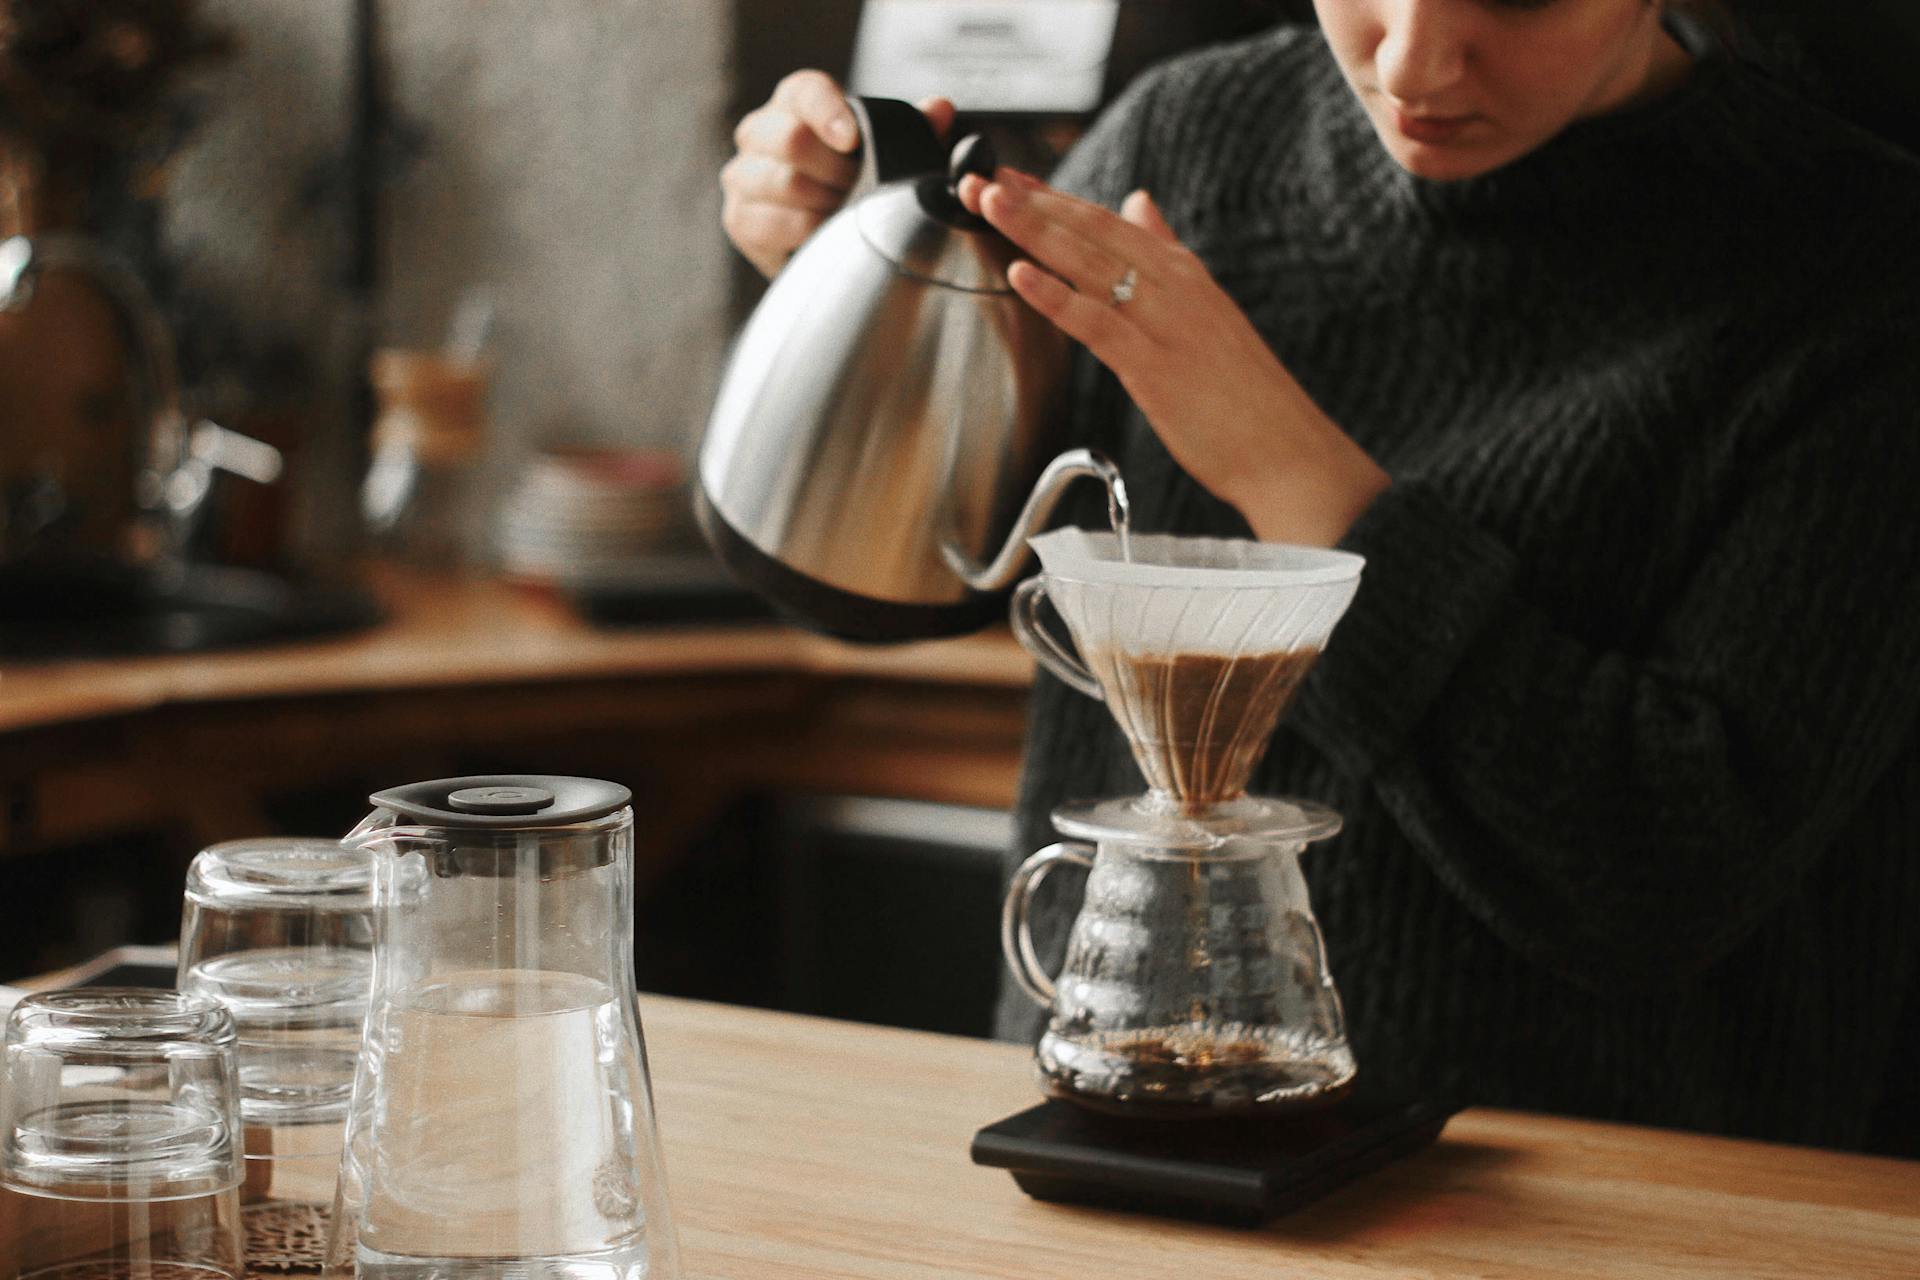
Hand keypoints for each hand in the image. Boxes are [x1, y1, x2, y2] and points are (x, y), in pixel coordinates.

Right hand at [722, 70, 955, 278]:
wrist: (830, 246)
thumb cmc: (859, 188)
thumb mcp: (892, 158)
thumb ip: (914, 131)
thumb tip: (939, 109)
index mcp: (796, 103)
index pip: (804, 91)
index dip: (829, 111)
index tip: (854, 140)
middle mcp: (759, 132)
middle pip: (790, 138)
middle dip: (837, 172)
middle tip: (862, 193)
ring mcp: (743, 176)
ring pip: (784, 183)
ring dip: (826, 205)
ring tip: (847, 216)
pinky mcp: (738, 219)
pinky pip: (770, 224)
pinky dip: (806, 232)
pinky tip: (825, 236)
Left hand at [958, 170, 1389, 546]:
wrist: (1286, 450)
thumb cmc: (1242, 393)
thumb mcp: (1205, 307)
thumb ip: (1166, 252)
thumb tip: (1138, 203)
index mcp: (1182, 271)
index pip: (1105, 221)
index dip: (1052, 197)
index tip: (1007, 176)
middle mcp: (1172, 286)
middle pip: (1090, 231)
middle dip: (1029, 203)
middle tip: (977, 179)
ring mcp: (1164, 322)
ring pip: (1088, 264)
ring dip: (1032, 231)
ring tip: (986, 204)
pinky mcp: (1154, 366)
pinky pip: (1096, 322)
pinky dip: (1055, 295)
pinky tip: (1020, 273)